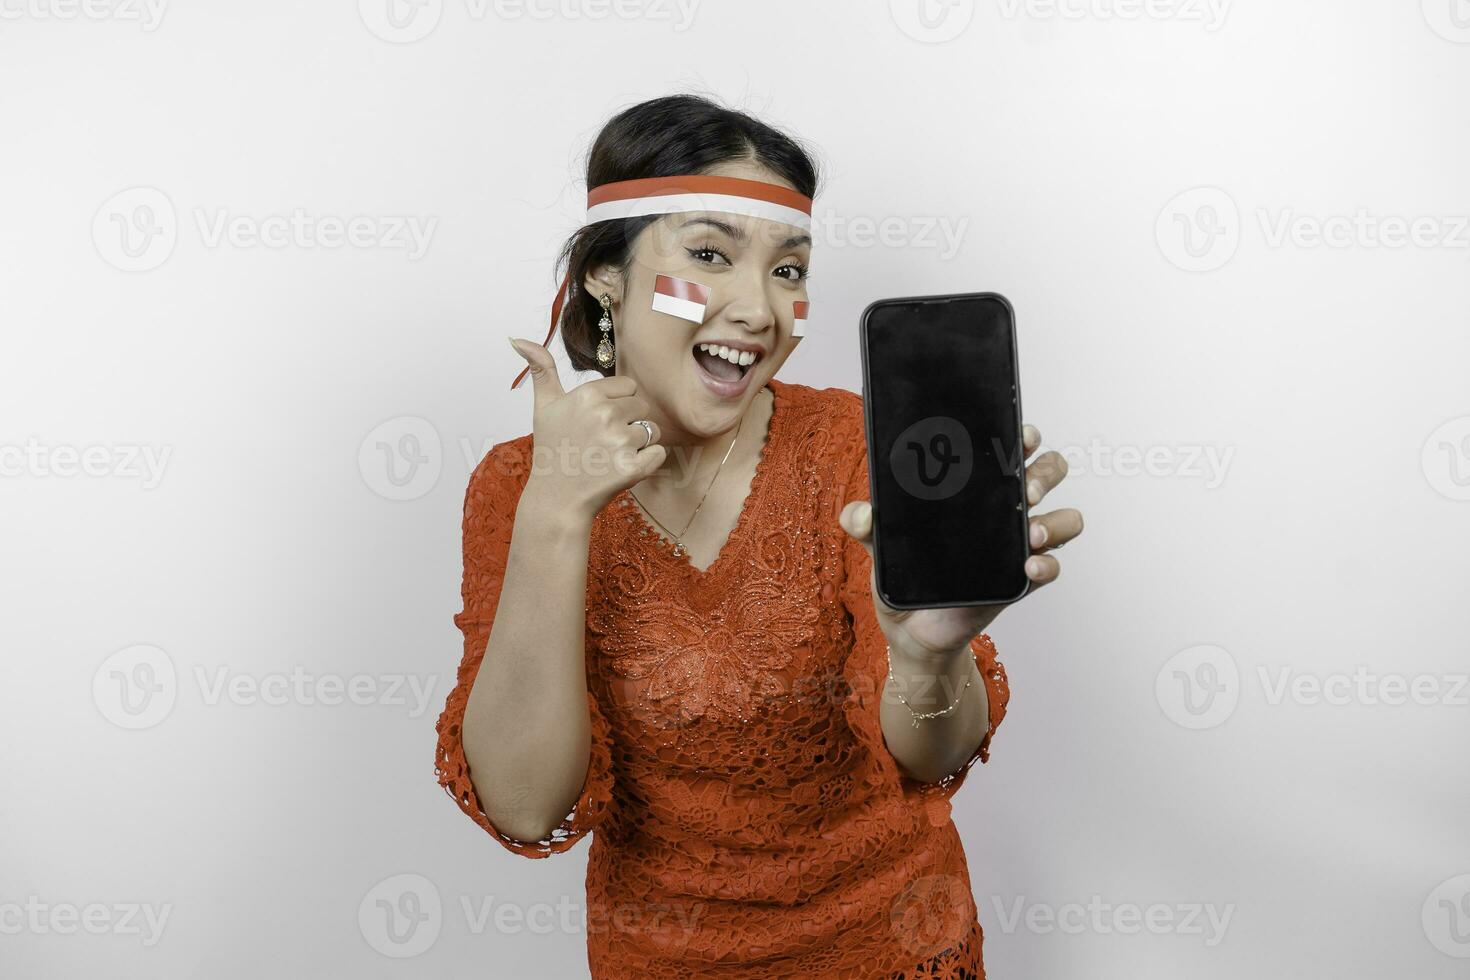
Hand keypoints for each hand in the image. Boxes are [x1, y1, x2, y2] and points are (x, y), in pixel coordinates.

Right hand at [509, 337, 667, 520]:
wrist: (557, 498)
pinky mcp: (633, 468)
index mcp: (588, 395)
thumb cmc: (553, 449)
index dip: (618, 405)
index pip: (629, 387)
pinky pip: (659, 454)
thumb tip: (517, 339)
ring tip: (611, 456)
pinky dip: (648, 463)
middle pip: (642, 408)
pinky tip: (623, 469)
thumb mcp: (544, 406)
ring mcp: (620, 442)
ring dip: (638, 445)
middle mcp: (605, 414)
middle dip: (629, 424)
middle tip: (603, 443)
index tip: (598, 422)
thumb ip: (541, 369)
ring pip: (652, 431)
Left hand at [838, 422, 1083, 658]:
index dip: (1023, 436)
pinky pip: (1052, 567)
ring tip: (1031, 532)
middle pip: (1050, 472)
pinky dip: (1048, 564)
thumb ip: (864, 524)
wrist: (908, 629)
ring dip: (1056, 520)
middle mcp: (1003, 511)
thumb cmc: (904, 575)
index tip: (1019, 436)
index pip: (1010, 449)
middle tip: (1025, 488)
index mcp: (975, 490)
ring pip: (1066, 519)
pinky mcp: (1021, 581)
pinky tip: (1029, 567)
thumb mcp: (878, 544)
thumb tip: (862, 513)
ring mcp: (1017, 545)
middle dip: (1046, 471)